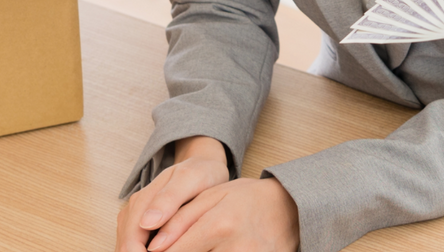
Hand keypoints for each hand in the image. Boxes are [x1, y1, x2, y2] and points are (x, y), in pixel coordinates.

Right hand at [116, 139, 271, 251]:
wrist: (203, 165)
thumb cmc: (201, 173)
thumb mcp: (191, 179)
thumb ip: (170, 198)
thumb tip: (147, 223)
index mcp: (142, 201)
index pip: (131, 243)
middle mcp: (133, 211)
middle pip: (126, 248)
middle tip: (177, 251)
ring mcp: (134, 218)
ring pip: (128, 248)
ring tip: (175, 249)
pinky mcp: (141, 226)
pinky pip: (136, 245)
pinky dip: (147, 250)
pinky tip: (168, 248)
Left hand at [141, 177, 298, 251]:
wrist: (292, 209)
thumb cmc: (248, 200)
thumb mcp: (213, 198)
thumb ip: (180, 220)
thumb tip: (154, 247)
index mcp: (219, 225)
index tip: (151, 249)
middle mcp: (235, 248)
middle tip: (186, 243)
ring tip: (204, 244)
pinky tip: (215, 250)